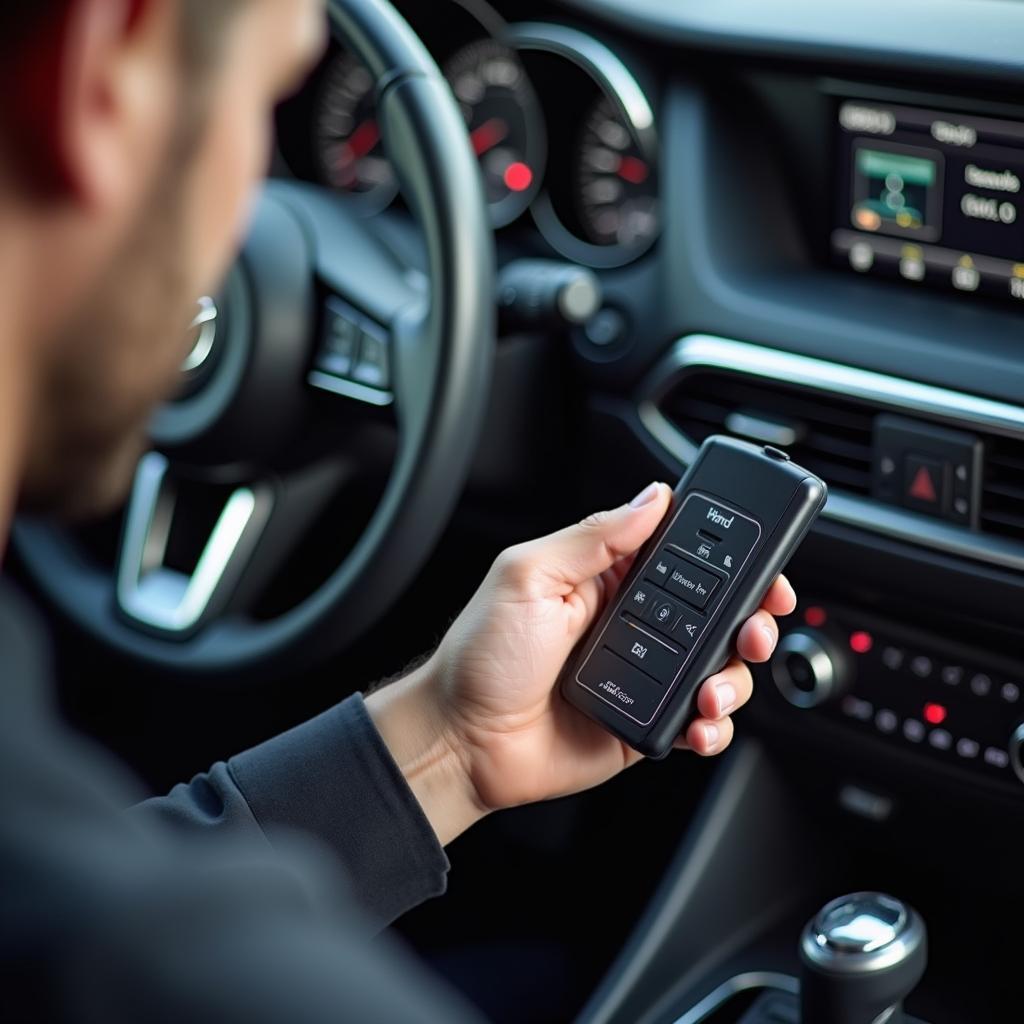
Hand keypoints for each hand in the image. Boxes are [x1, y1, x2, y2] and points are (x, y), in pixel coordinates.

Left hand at [366, 482, 795, 844]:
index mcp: (607, 578)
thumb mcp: (528, 576)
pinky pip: (699, 722)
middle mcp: (634, 624)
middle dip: (752, 617)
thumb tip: (652, 497)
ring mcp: (644, 676)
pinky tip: (698, 724)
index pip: (685, 555)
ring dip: (734, 677)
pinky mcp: (646, 722)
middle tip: (757, 626)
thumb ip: (593, 536)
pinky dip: (713, 726)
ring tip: (712, 688)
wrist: (462, 741)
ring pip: (720, 668)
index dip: (732, 556)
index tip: (765, 559)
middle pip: (719, 612)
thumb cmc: (480, 656)